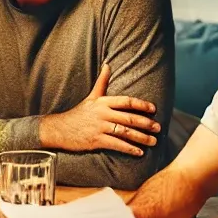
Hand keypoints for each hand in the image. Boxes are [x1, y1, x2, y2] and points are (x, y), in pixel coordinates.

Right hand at [39, 64, 158, 155]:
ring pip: (125, 133)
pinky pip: (117, 145)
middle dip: (146, 123)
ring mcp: (99, 127)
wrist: (59, 129)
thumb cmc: (78, 113)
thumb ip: (102, 82)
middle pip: (129, 118)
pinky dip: (129, 149)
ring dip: (141, 138)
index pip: (126, 101)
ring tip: (153, 141)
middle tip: (158, 128)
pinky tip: (139, 152)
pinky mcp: (96, 140)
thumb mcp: (91, 97)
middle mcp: (103, 114)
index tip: (154, 109)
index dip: (141, 105)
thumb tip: (108, 64)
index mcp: (103, 102)